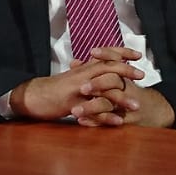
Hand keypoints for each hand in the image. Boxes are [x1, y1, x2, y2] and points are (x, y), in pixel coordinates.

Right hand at [8, 48, 143, 121]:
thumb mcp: (73, 76)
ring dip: (122, 98)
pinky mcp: (73, 104)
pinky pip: (93, 111)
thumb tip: (100, 68)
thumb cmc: (54, 88)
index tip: (138, 55)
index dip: (122, 52)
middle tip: (142, 76)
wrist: (33, 95)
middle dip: (127, 71)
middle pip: (108, 69)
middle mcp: (83, 75)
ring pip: (104, 91)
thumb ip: (87, 72)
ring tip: (136, 106)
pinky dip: (107, 117)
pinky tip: (118, 122)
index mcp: (84, 68)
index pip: (106, 55)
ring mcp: (78, 89)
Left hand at [69, 46, 175, 128]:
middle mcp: (127, 87)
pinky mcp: (126, 120)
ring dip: (91, 107)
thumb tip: (74, 62)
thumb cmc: (130, 92)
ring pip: (109, 104)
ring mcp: (128, 104)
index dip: (106, 54)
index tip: (92, 52)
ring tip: (75, 110)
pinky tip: (82, 121)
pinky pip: (110, 121)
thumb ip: (96, 70)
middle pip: (113, 81)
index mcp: (123, 74)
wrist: (154, 110)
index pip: (116, 59)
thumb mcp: (117, 78)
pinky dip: (95, 121)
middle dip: (97, 84)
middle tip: (82, 88)